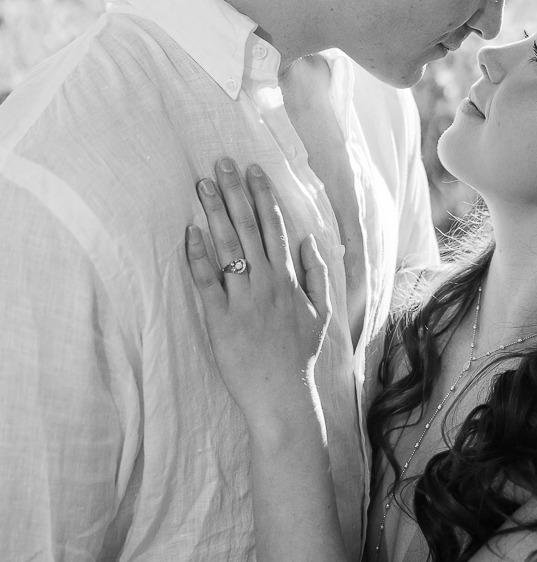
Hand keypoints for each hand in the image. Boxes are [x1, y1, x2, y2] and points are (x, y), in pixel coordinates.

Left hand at [186, 159, 331, 446]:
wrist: (283, 397)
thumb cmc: (300, 357)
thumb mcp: (321, 313)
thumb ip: (316, 274)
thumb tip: (310, 240)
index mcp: (288, 279)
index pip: (274, 227)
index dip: (262, 196)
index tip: (253, 170)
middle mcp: (266, 283)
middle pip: (248, 228)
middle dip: (235, 193)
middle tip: (221, 163)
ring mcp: (242, 300)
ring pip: (227, 248)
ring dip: (215, 213)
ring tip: (203, 186)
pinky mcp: (220, 320)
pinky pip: (207, 282)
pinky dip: (198, 256)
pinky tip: (190, 232)